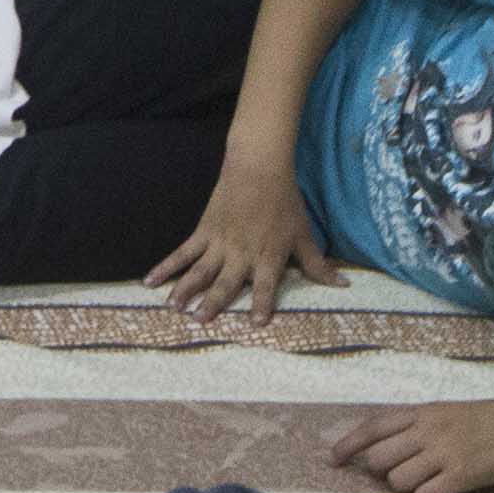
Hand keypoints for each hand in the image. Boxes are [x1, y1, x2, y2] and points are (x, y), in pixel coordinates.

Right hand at [148, 159, 338, 320]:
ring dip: (186, 289)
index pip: (266, 285)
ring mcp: (219, 243)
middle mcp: (242, 254)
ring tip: (174, 307)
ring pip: (200, 270)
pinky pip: (183, 252)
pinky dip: (166, 266)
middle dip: (213, 303)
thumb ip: (318, 265)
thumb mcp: (304, 235)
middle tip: (200, 321)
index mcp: (268, 256)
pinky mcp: (203, 232)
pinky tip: (150, 280)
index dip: (261, 304)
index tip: (255, 324)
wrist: (259, 168)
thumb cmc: (285, 203)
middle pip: (225, 282)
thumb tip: (342, 286)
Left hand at [329, 401, 493, 492]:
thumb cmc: (490, 421)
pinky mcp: (463, 475)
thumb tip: (382, 446)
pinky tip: (445, 491)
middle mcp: (428, 431)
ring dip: (409, 487)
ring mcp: (445, 452)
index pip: (373, 427)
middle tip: (409, 473)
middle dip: (386, 473)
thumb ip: (416, 425)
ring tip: (432, 480)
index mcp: (423, 412)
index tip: (332, 459)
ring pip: (399, 481)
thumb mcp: (448, 411)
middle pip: (380, 460)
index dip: (348, 445)